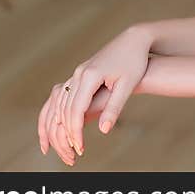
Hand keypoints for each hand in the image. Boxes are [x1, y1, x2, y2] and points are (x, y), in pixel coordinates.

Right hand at [37, 25, 152, 161]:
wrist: (134, 40)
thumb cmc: (134, 62)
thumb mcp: (127, 85)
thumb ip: (114, 107)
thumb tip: (103, 130)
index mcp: (90, 76)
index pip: (76, 110)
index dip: (76, 131)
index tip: (80, 148)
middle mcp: (79, 73)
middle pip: (65, 109)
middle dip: (67, 132)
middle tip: (74, 153)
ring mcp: (78, 72)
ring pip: (61, 103)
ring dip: (60, 124)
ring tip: (67, 144)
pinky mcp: (80, 73)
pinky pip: (64, 96)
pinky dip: (61, 113)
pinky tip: (64, 126)